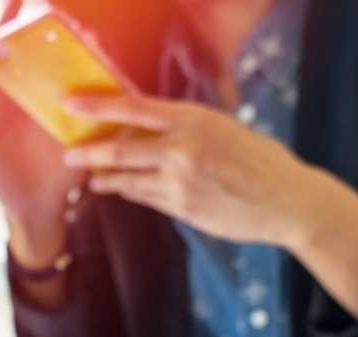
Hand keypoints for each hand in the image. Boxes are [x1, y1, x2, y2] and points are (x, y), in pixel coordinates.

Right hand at [0, 2, 83, 271]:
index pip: (48, 60)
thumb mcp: (87, 144)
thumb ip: (97, 117)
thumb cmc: (65, 178)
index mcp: (44, 99)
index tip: (57, 11)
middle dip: (13, 23)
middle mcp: (19, 100)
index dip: (53, 36)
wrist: (38, 208)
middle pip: (13, 53)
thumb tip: (113, 88)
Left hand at [63, 94, 357, 318]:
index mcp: (194, 120)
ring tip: (94, 178)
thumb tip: (148, 129)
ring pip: (129, 179)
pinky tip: (124, 190)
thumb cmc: (260, 161)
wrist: (288, 202)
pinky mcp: (183, 210)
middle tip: (69, 155)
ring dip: (107, 179)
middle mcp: (183, 149)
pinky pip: (146, 199)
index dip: (98, 106)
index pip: (134, 109)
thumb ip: (186, 129)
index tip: (71, 105)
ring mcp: (180, 183)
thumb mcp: (224, 129)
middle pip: (120, 149)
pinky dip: (132, 192)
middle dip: (89, 153)